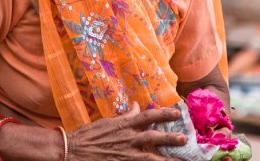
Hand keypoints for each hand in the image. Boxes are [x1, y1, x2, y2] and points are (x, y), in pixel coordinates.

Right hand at [67, 102, 185, 159]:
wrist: (74, 151)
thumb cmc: (91, 135)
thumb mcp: (109, 121)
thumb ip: (126, 116)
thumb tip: (136, 105)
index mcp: (125, 125)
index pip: (148, 116)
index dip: (163, 114)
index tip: (176, 113)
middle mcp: (128, 139)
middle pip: (154, 137)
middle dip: (170, 138)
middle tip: (185, 138)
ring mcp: (127, 154)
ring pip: (152, 157)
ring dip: (167, 160)